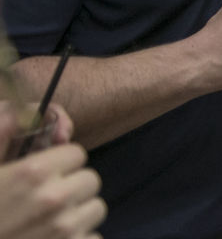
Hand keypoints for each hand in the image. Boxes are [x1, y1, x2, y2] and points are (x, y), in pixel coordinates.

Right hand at [0, 107, 104, 238]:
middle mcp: (55, 198)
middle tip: (45, 200)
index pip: (77, 153)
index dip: (60, 163)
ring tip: (49, 221)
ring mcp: (65, 228)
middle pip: (90, 179)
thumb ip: (2, 134)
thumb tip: (23, 111)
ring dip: (77, 213)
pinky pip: (94, 237)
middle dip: (71, 186)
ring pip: (95, 208)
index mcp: (33, 172)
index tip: (43, 175)